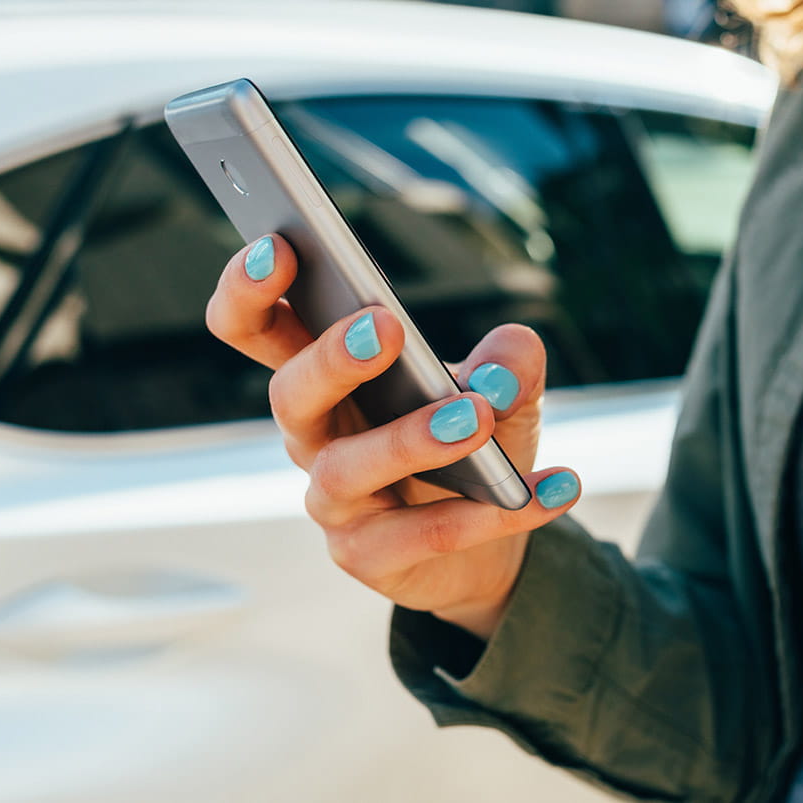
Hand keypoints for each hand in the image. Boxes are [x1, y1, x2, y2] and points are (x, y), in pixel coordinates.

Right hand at [206, 235, 581, 639]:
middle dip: (329, 358)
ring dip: (410, 438)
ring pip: (347, 468)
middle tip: (382, 326)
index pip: (257, 327)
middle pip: (288, 393)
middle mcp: (313, 434)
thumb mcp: (503, 387)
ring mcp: (333, 501)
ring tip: (476, 416)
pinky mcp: (367, 556)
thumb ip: (509, 361)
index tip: (280, 246)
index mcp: (324, 374)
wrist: (489, 536)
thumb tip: (508, 361)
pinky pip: (421, 534)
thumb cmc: (473, 440)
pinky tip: (551, 487)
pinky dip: (489, 513)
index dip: (250, 289)